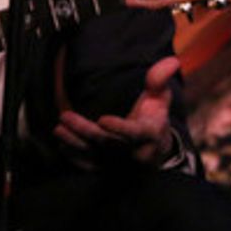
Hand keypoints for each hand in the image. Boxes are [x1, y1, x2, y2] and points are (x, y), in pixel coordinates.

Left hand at [53, 56, 179, 168]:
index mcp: (149, 135)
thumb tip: (172, 61)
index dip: (119, 128)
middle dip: (85, 131)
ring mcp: (119, 163)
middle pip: (108, 144)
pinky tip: (62, 143)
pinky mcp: (106, 169)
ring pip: (94, 155)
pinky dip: (75, 156)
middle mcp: (134, 153)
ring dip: (74, 143)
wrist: (153, 151)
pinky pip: (88, 165)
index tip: (102, 120)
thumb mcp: (160, 98)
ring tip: (59, 128)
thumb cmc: (154, 118)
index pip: (134, 134)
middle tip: (65, 117)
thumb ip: (160, 80)